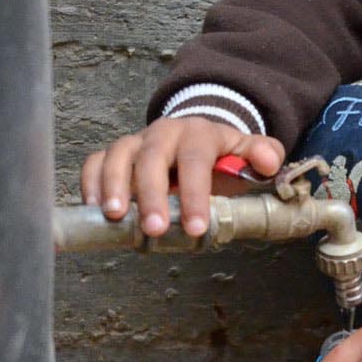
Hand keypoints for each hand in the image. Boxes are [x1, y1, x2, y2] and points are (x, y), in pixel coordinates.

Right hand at [80, 117, 285, 238]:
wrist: (196, 137)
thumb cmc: (221, 156)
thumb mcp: (247, 151)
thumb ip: (263, 155)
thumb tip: (270, 162)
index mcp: (199, 133)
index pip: (195, 160)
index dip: (194, 194)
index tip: (195, 228)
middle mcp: (164, 133)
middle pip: (152, 158)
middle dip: (152, 194)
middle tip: (154, 228)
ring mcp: (137, 142)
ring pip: (118, 155)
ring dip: (114, 185)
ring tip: (116, 216)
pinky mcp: (116, 153)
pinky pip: (96, 161)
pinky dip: (91, 181)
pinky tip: (94, 208)